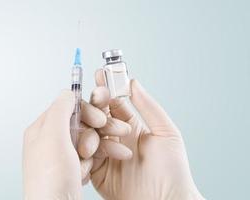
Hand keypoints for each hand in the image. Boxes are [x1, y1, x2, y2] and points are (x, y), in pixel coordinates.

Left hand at [22, 90, 125, 199]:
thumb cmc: (50, 179)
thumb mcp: (53, 137)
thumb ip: (60, 110)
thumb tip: (67, 92)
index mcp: (41, 130)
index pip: (67, 108)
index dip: (87, 111)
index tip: (100, 119)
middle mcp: (49, 142)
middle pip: (80, 124)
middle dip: (98, 131)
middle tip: (112, 135)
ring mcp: (59, 159)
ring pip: (88, 142)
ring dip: (101, 148)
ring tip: (107, 157)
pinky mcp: (70, 173)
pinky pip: (89, 160)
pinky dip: (94, 164)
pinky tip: (89, 172)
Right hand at [90, 69, 203, 199]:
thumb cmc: (172, 172)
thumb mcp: (166, 133)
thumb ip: (148, 106)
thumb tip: (133, 82)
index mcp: (131, 128)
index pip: (113, 103)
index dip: (106, 89)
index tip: (100, 75)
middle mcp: (115, 139)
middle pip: (95, 116)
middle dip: (94, 106)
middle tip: (97, 100)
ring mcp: (103, 154)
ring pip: (87, 133)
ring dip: (91, 128)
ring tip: (101, 131)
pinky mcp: (94, 170)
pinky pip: (83, 154)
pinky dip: (85, 148)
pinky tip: (92, 147)